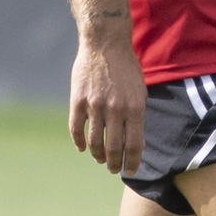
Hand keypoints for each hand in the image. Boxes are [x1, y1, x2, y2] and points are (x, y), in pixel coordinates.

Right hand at [68, 21, 147, 175]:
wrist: (105, 44)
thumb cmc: (127, 69)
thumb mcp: (140, 92)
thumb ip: (137, 117)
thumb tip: (137, 144)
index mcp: (134, 108)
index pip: (134, 145)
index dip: (133, 162)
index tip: (132, 171)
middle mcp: (115, 109)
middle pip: (114, 148)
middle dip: (114, 164)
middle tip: (114, 169)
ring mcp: (94, 106)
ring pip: (94, 142)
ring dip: (98, 155)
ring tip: (101, 159)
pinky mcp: (78, 101)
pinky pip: (76, 129)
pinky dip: (79, 142)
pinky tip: (82, 148)